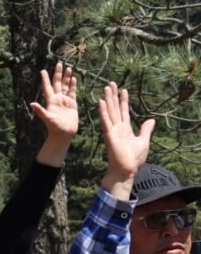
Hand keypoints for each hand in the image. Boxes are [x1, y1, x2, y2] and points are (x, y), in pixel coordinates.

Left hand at [31, 63, 78, 140]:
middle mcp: (57, 99)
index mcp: (50, 101)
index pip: (47, 87)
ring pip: (65, 86)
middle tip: (59, 63)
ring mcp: (64, 101)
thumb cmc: (54, 127)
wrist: (64, 133)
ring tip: (68, 67)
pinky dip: (72, 85)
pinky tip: (73, 79)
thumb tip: (32, 104)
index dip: (45, 79)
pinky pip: (72, 92)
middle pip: (57, 83)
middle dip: (58, 73)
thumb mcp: (47, 118)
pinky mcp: (72, 104)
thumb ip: (40, 111)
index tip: (42, 71)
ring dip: (66, 77)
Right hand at [98, 82, 153, 197]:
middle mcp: (117, 128)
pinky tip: (101, 102)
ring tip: (106, 88)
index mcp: (125, 129)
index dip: (123, 100)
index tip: (123, 90)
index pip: (123, 111)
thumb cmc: (133, 158)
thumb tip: (152, 120)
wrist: (127, 170)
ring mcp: (112, 130)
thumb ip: (146, 130)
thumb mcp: (144, 141)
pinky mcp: (109, 135)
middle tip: (111, 83)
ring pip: (109, 111)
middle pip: (114, 108)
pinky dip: (103, 111)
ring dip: (108, 99)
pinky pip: (106, 121)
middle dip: (113, 96)